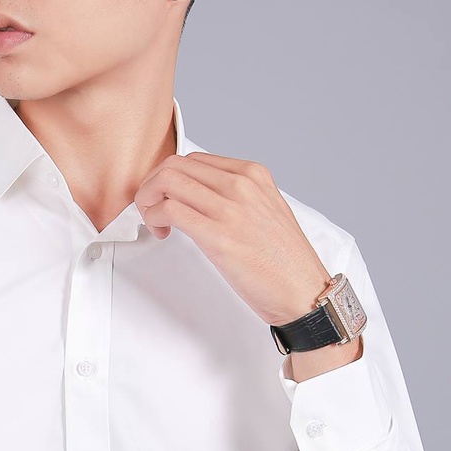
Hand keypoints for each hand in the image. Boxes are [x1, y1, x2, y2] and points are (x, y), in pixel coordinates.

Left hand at [134, 152, 331, 325]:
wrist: (302, 290)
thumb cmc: (283, 261)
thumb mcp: (265, 210)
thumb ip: (236, 196)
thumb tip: (201, 196)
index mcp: (253, 174)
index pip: (193, 160)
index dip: (170, 178)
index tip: (166, 199)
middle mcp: (241, 185)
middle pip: (175, 166)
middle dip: (152, 187)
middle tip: (151, 210)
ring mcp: (230, 209)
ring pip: (167, 182)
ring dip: (148, 202)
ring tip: (155, 223)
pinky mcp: (218, 237)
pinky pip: (169, 211)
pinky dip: (154, 218)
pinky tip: (162, 233)